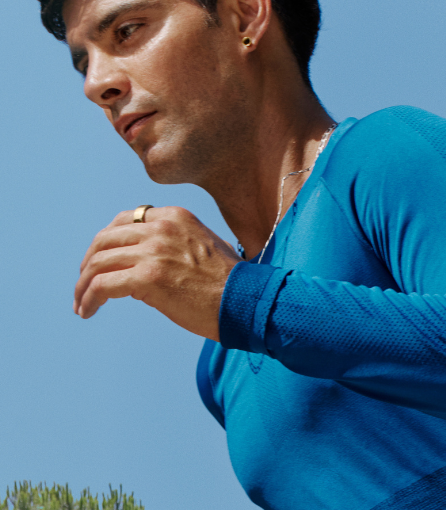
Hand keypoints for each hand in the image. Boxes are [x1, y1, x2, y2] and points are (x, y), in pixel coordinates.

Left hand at [74, 206, 240, 340]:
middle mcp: (161, 228)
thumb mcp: (204, 247)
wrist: (246, 300)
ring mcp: (153, 251)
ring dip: (83, 285)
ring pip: (97, 263)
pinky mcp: (147, 278)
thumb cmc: (230, 283)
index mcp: (175, 217)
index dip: (107, 241)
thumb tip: (143, 268)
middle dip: (89, 263)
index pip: (126, 220)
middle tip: (84, 284)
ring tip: (82, 303)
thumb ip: (175, 246)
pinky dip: (88, 298)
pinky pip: (102, 286)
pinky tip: (88, 311)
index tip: (103, 261)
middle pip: (105, 239)